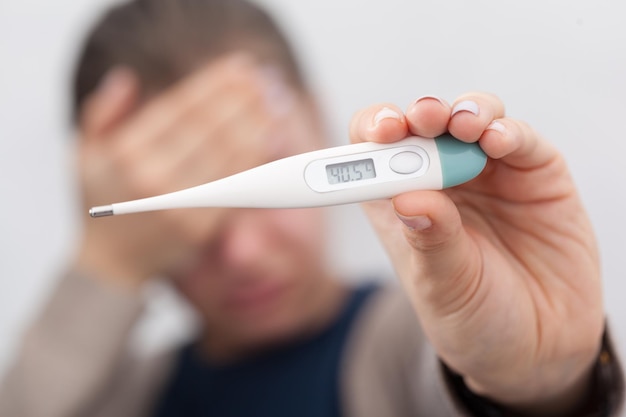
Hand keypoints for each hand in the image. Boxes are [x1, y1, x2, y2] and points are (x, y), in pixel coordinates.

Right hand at [75, 54, 293, 288]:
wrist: (110, 265)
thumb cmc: (100, 201)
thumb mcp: (83, 153)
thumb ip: (102, 113)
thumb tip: (128, 77)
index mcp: (125, 152)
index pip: (180, 109)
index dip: (214, 85)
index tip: (239, 68)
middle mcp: (152, 176)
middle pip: (209, 128)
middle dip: (241, 98)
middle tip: (265, 78)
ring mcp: (178, 204)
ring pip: (226, 154)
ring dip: (255, 123)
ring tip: (274, 101)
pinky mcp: (200, 227)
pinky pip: (233, 185)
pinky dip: (254, 159)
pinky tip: (269, 138)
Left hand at [349, 93, 603, 414]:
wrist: (537, 347)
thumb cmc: (475, 317)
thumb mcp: (443, 288)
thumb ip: (430, 243)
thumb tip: (408, 198)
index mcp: (403, 203)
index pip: (374, 151)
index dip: (373, 131)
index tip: (379, 133)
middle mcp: (443, 181)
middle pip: (424, 126)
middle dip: (420, 115)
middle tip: (422, 120)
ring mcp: (490, 173)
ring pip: (472, 119)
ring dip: (464, 114)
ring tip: (461, 127)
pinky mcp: (538, 175)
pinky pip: (522, 140)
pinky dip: (510, 132)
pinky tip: (499, 141)